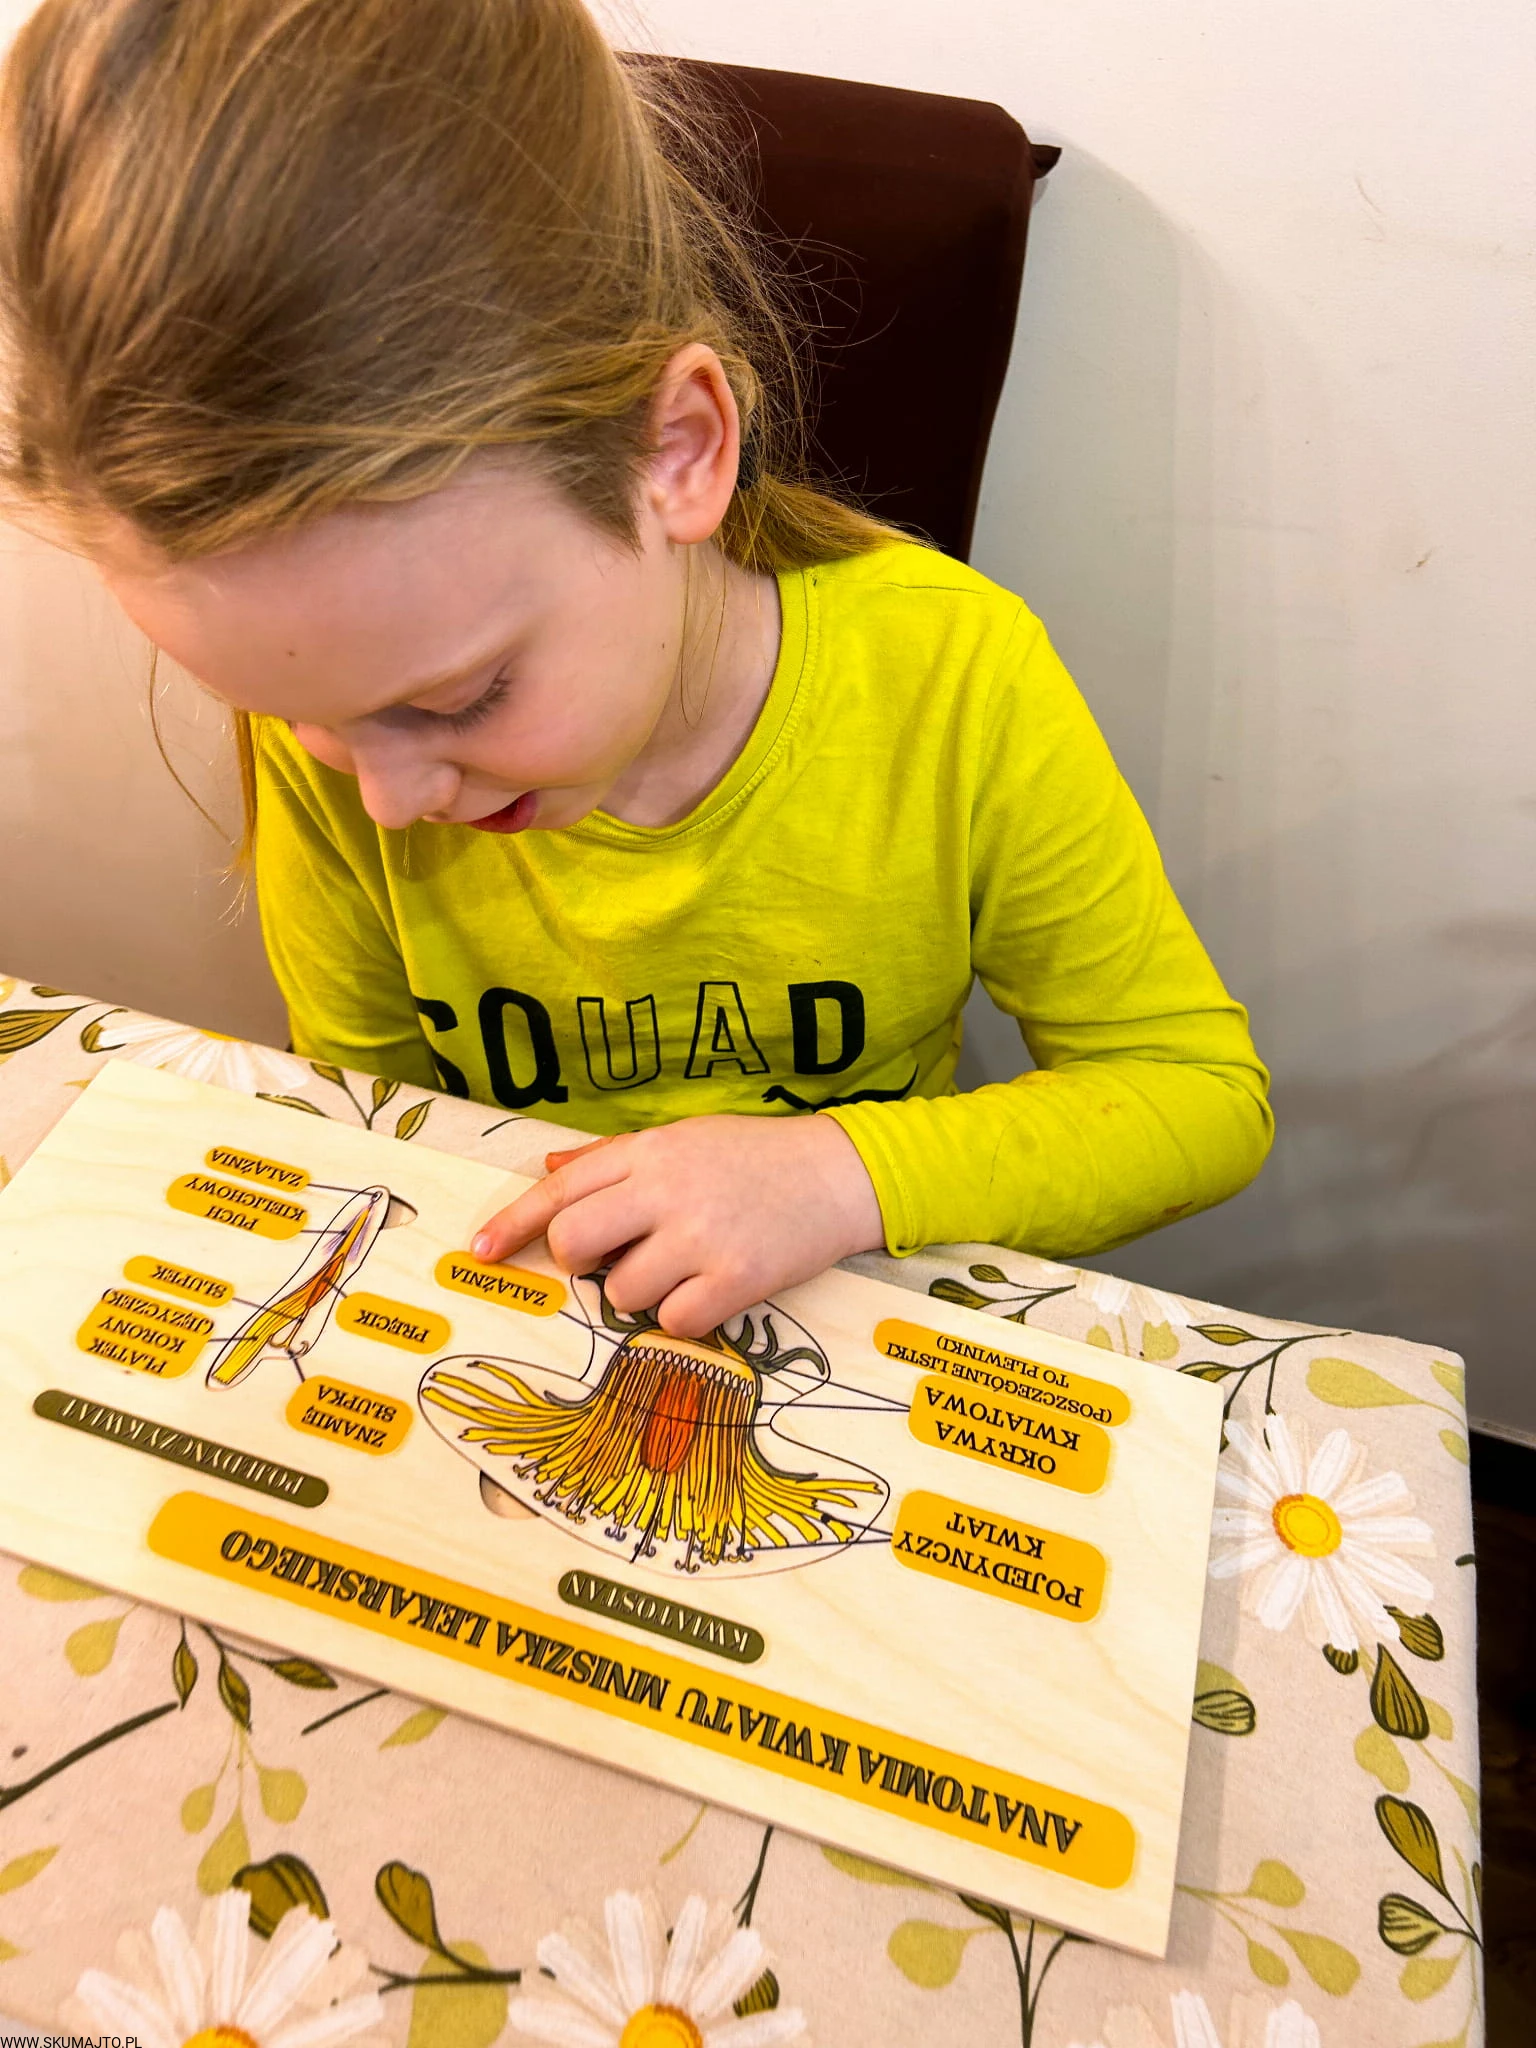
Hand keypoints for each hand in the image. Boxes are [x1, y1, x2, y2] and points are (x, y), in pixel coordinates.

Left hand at [470, 1113, 884, 1338]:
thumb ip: (613, 1158)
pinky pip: (673, 1321)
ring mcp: (701, 1235)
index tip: (481, 1252)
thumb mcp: (682, 1139)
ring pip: (622, 1289)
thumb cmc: (755, 1156)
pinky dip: (682, 1316)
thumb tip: (550, 1166)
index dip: (514, 1224)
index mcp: (649, 1152)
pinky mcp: (736, 1278)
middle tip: (610, 1260)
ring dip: (638, 1291)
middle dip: (579, 1262)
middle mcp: (668, 1190)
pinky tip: (709, 1290)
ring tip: (680, 1268)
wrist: (839, 1173)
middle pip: (576, 1241)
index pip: (561, 1189)